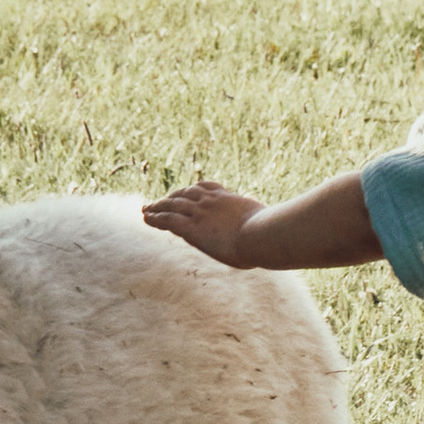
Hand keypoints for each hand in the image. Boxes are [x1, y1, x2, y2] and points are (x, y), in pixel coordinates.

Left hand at [143, 179, 263, 265]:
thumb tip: (277, 225)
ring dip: (157, 207)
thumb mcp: (267, 223)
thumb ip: (262, 222)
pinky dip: (154, 218)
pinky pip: (166, 220)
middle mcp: (210, 201)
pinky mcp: (191, 228)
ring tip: (147, 209)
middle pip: (185, 194)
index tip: (186, 191)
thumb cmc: (269, 233)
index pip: (205, 188)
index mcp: (228, 198)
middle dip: (171, 197)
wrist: (262, 235)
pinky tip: (146, 218)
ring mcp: (199, 213)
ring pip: (172, 206)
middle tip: (160, 200)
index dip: (193, 189)